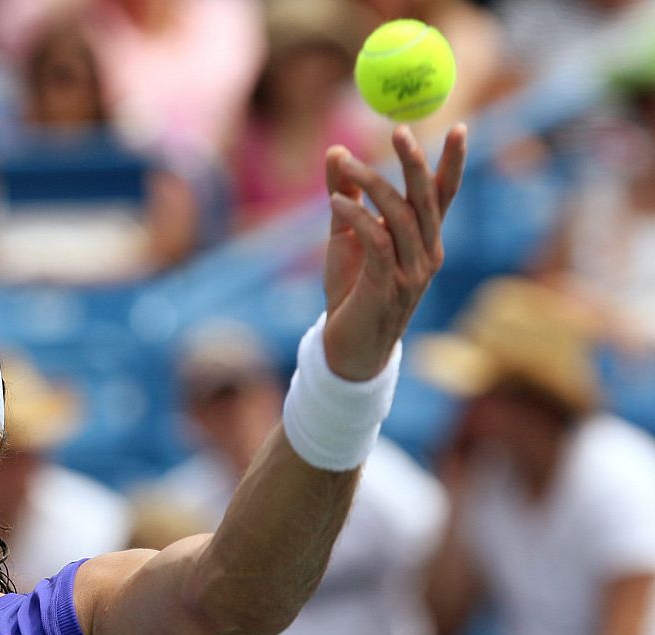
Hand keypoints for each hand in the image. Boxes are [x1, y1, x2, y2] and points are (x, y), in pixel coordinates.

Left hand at [322, 124, 467, 380]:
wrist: (345, 349)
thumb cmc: (349, 293)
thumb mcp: (345, 238)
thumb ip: (345, 195)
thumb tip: (336, 152)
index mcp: (424, 241)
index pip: (444, 196)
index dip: (453, 163)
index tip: (459, 125)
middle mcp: (427, 254)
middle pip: (428, 199)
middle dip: (416, 163)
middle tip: (400, 131)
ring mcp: (411, 272)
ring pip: (401, 216)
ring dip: (373, 185)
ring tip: (345, 164)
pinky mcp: (387, 286)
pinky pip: (377, 241)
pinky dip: (357, 216)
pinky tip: (335, 202)